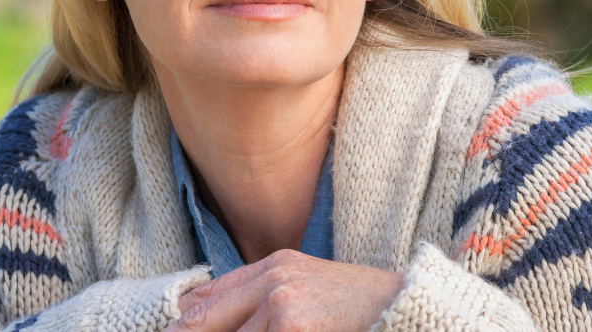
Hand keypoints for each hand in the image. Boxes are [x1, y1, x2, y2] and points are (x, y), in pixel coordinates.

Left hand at [166, 249, 404, 331]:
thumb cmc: (364, 307)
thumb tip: (196, 314)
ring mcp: (280, 306)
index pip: (205, 299)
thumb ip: (262, 295)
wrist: (410, 308)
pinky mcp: (291, 329)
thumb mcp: (312, 286)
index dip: (181, 326)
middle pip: (202, 324)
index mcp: (275, 265)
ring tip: (274, 330)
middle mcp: (272, 280)